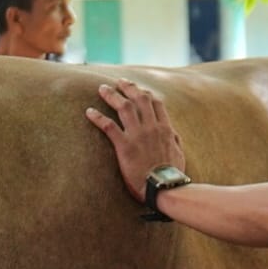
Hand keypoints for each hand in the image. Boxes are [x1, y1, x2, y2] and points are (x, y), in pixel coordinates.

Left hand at [84, 80, 185, 202]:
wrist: (164, 187)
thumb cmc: (172, 175)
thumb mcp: (179, 154)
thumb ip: (175, 140)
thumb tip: (172, 133)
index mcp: (165, 129)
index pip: (155, 103)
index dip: (145, 92)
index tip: (137, 88)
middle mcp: (151, 127)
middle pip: (139, 99)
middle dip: (128, 87)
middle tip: (119, 81)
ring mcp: (138, 135)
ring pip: (124, 107)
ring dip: (112, 95)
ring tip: (102, 88)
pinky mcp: (124, 146)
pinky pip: (108, 126)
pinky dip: (98, 117)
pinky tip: (89, 112)